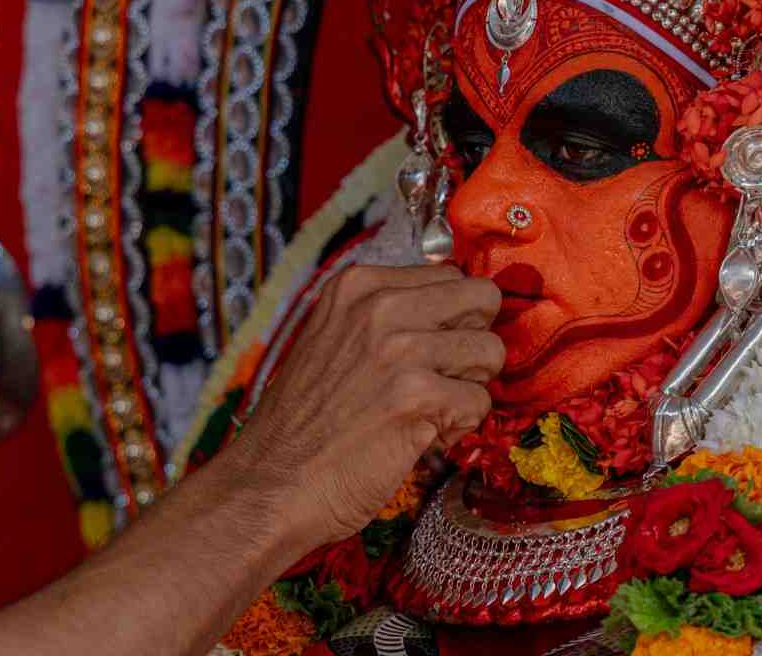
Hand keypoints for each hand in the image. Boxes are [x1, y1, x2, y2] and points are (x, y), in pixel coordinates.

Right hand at [230, 264, 502, 547]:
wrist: (269, 485)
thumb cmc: (305, 422)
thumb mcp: (334, 339)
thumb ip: (387, 317)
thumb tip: (457, 312)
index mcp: (358, 285)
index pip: (450, 276)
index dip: (451, 320)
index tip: (426, 354)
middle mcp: (380, 306)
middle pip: (482, 299)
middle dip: (473, 342)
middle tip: (442, 379)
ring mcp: (399, 349)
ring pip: (491, 351)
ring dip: (469, 388)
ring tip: (429, 411)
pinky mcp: (416, 398)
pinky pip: (481, 403)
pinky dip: (459, 428)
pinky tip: (420, 438)